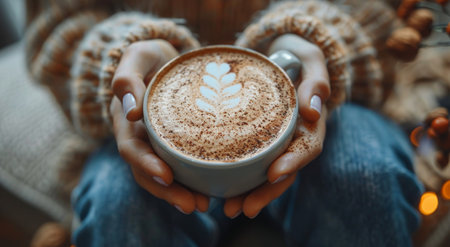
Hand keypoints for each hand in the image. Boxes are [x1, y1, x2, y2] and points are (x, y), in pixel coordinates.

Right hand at [111, 40, 208, 213]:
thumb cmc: (149, 57)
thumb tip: (131, 111)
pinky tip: (210, 191)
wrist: (163, 60)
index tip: (167, 176)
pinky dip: (191, 182)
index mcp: (127, 122)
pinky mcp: (174, 145)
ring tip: (203, 205)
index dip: (146, 164)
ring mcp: (156, 144)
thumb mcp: (137, 56)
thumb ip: (127, 78)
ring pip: (164, 175)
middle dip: (168, 191)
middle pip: (149, 171)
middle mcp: (140, 138)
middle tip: (193, 206)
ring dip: (180, 193)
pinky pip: (180, 167)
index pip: (132, 149)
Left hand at [224, 34, 329, 218]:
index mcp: (310, 122)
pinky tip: (221, 191)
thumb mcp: (310, 57)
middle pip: (285, 170)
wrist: (279, 55)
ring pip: (267, 174)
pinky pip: (251, 163)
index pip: (307, 147)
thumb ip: (316, 78)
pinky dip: (239, 179)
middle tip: (243, 208)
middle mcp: (294, 137)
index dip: (293, 163)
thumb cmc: (295, 55)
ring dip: (250, 194)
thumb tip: (313, 109)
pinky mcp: (258, 140)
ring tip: (229, 209)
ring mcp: (276, 142)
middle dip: (266, 192)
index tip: (274, 175)